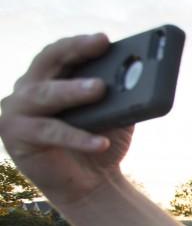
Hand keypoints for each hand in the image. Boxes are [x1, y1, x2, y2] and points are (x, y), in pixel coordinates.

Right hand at [0, 33, 132, 204]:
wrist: (90, 186)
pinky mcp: (16, 137)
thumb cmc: (101, 143)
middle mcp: (27, 89)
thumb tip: (140, 74)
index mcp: (48, 78)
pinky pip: (50, 133)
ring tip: (100, 88)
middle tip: (100, 46)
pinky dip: (78, 137)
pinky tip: (101, 142)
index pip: (60, 52)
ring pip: (44, 95)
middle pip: (47, 62)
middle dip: (74, 51)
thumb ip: (120, 94)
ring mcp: (16, 111)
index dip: (79, 43)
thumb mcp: (114, 114)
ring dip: (73, 90)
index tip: (104, 38)